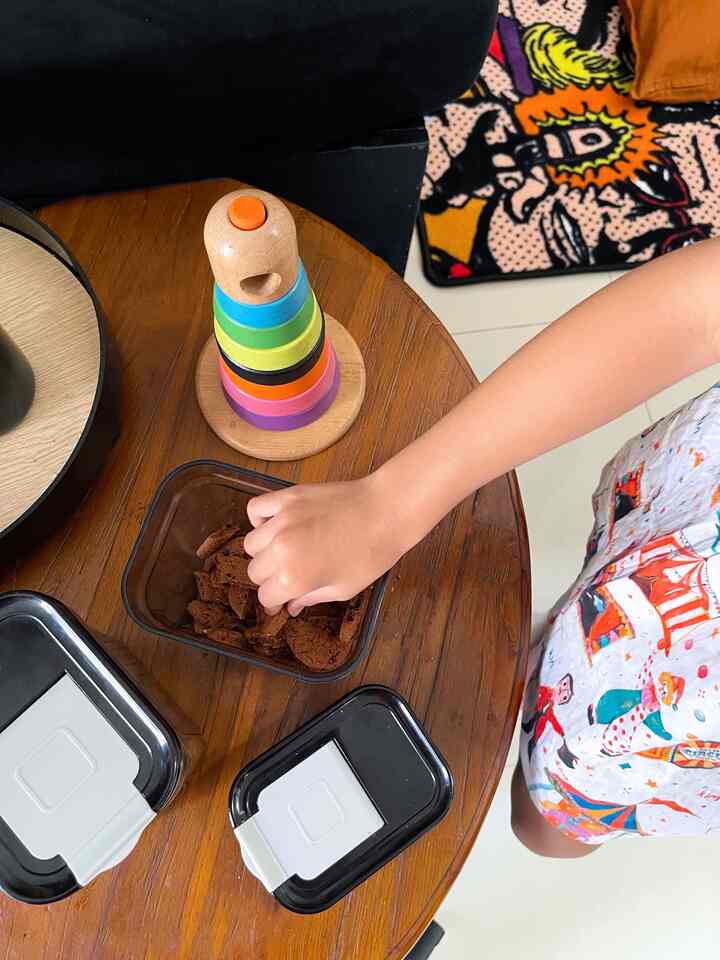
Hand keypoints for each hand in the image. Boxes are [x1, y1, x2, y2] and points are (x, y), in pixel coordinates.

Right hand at [244, 474, 404, 614]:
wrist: (386, 511)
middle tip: (287, 576)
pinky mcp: (287, 498)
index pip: (266, 596)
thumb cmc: (371, 554)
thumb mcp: (343, 588)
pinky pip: (255, 509)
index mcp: (294, 578)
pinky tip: (274, 525)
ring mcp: (281, 521)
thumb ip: (311, 598)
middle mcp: (281, 550)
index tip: (282, 601)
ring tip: (283, 550)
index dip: (275, 602)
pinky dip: (259, 519)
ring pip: (251, 544)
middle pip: (254, 572)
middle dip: (269, 579)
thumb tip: (292, 606)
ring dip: (263, 552)